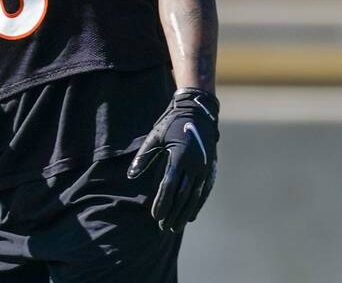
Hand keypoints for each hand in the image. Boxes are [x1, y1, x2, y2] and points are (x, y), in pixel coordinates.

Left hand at [127, 87, 219, 232]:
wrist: (198, 113)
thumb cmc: (171, 125)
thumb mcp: (155, 137)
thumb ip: (143, 157)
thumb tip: (131, 176)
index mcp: (179, 157)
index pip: (169, 186)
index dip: (162, 202)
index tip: (155, 216)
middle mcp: (194, 165)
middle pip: (183, 195)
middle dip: (173, 213)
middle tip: (165, 228)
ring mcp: (204, 168)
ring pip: (195, 196)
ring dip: (185, 213)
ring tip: (176, 226)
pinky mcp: (210, 169)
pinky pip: (204, 191)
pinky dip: (197, 205)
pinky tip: (191, 215)